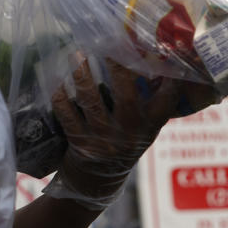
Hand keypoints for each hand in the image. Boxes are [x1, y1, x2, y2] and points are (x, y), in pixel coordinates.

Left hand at [44, 55, 178, 210]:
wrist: (96, 184)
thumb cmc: (122, 147)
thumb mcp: (143, 130)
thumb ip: (149, 105)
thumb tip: (153, 62)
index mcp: (149, 127)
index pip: (166, 100)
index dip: (169, 76)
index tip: (164, 50)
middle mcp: (129, 133)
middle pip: (127, 95)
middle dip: (117, 66)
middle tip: (106, 42)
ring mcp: (103, 139)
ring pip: (91, 100)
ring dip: (81, 73)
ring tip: (76, 54)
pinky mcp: (80, 144)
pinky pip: (66, 113)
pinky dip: (61, 96)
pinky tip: (58, 82)